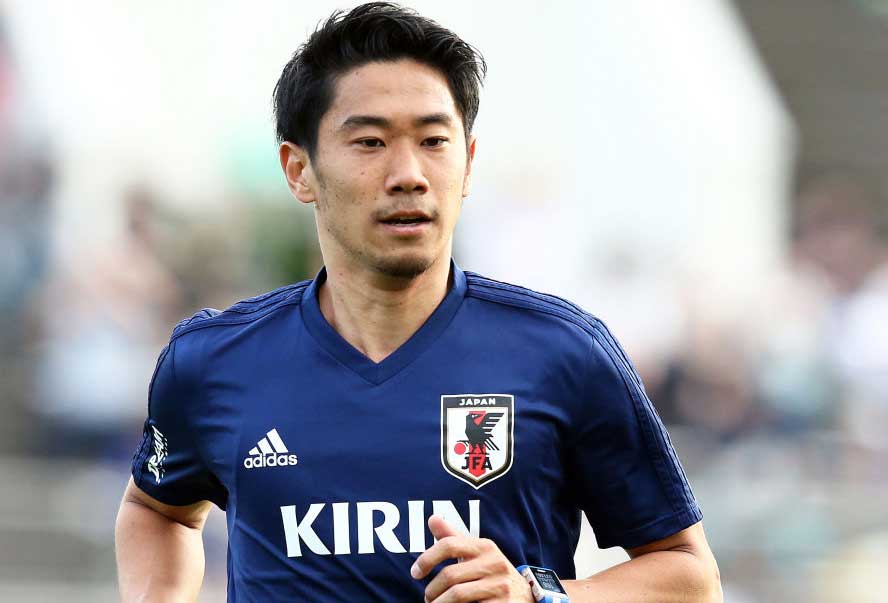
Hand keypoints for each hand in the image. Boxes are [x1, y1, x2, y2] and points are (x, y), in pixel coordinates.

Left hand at [410, 515, 534, 602]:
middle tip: (427, 598)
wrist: (526, 596)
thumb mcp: (476, 553)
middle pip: (450, 575)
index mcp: (484, 546)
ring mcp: (500, 585)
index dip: (427, 559)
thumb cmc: (492, 573)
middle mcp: (494, 562)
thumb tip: (432, 518)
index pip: (449, 545)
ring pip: (457, 595)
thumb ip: (453, 538)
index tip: (415, 573)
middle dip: (432, 590)